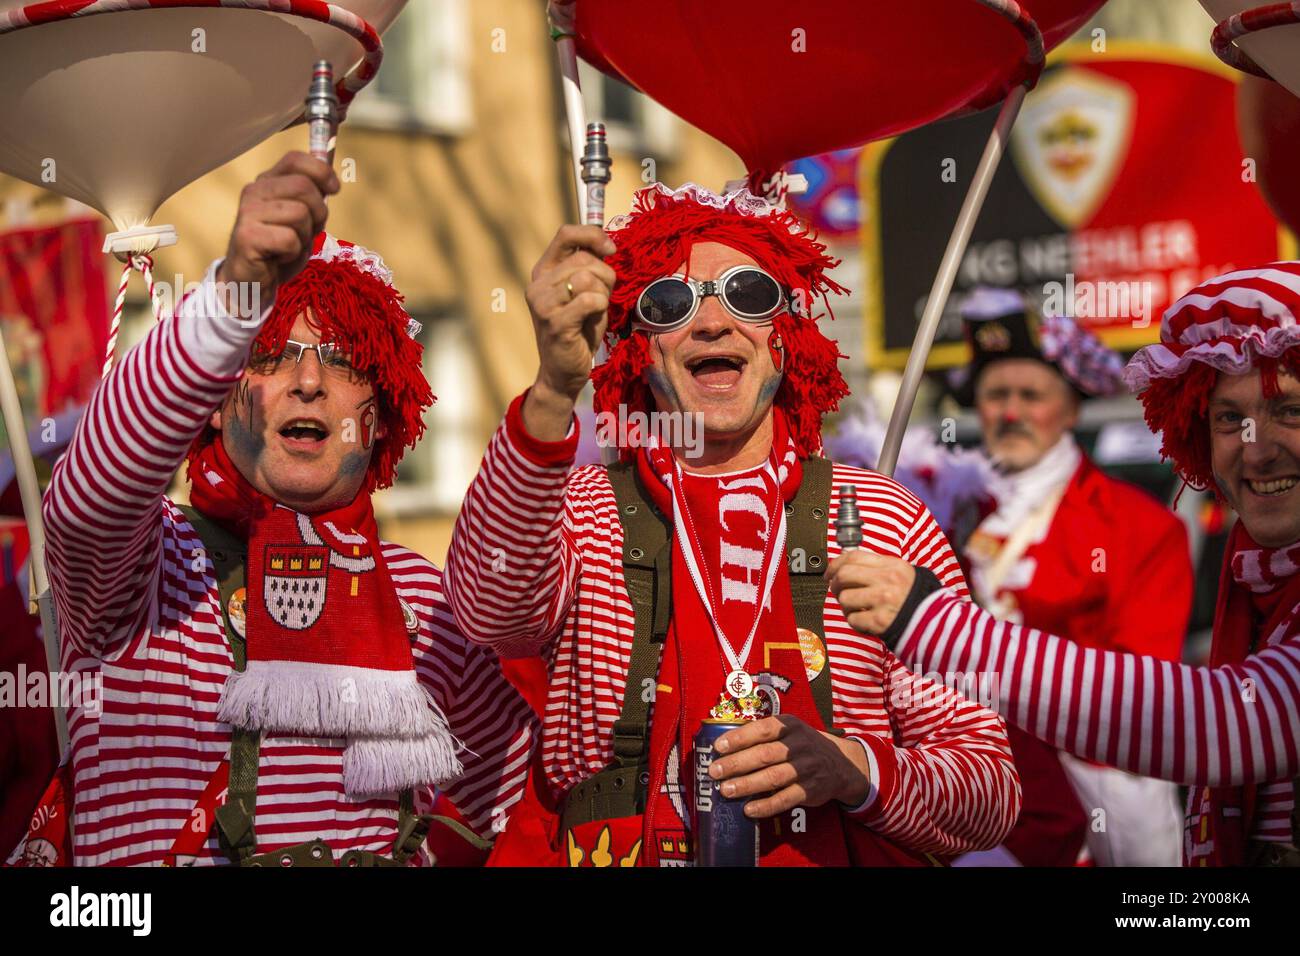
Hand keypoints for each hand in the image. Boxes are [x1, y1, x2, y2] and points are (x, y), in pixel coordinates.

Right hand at [216, 151, 338, 301]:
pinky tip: (279, 257)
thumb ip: (312, 198)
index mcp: (267, 182)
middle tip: (308, 231)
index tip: (334, 189)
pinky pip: (289, 239)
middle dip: (319, 212)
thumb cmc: (280, 248)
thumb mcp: (301, 219)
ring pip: (300, 214)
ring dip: (304, 236)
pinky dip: (293, 253)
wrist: (252, 280)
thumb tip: (332, 181)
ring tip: (289, 246)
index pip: (295, 160)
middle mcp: (254, 191)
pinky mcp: (247, 237)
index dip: (321, 172)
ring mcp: (248, 213)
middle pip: (303, 187)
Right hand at [522, 225, 616, 439]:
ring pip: (588, 277)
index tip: (611, 250)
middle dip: (605, 276)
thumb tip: (607, 243)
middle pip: (584, 258)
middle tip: (602, 298)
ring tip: (595, 311)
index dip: (593, 235)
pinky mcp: (555, 322)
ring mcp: (543, 303)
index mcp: (543, 271)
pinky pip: (589, 300)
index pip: (566, 234)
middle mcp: (537, 284)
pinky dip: (600, 307)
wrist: (563, 372)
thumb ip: (590, 268)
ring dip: (603, 294)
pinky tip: (593, 320)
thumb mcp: (584, 293)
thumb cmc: (579, 331)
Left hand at [708, 715, 869, 816]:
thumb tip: (723, 746)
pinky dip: (766, 806)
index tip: (718, 747)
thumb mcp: (788, 730)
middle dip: (737, 763)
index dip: (740, 737)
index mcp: (789, 726)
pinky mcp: (810, 790)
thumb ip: (762, 735)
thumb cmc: (801, 745)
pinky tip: (748, 809)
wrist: (841, 764)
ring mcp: (806, 768)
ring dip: (747, 784)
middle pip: (764, 754)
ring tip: (725, 790)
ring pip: (773, 777)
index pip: (762, 729)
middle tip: (714, 771)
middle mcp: (798, 745)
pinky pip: (785, 799)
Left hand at [825, 551, 917, 635]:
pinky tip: (865, 620)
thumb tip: (847, 564)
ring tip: (856, 608)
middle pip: (844, 575)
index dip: (836, 563)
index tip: (830, 572)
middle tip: (838, 590)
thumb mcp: (903, 573)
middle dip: (835, 584)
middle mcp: (887, 581)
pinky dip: (855, 621)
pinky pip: (853, 619)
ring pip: (845, 598)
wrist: (935, 623)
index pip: (854, 556)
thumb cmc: (917, 599)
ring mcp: (883, 601)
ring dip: (845, 605)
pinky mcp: (880, 622)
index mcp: (892, 565)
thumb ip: (878, 567)